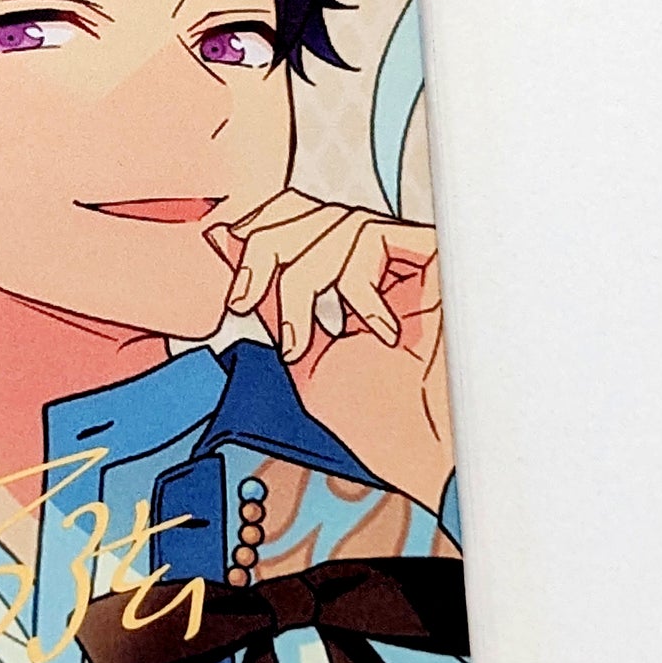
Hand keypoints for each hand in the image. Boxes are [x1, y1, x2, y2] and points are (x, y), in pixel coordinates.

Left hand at [206, 193, 453, 512]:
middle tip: (245, 302)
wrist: (424, 454)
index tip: (228, 265)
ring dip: (301, 281)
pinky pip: (373, 238)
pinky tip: (372, 332)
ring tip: (304, 340)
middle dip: (265, 249)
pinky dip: (354, 285)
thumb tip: (225, 240)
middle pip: (312, 209)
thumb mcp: (302, 354)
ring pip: (336, 223)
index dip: (259, 225)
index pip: (298, 217)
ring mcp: (407, 259)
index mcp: (347, 278)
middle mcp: (378, 262)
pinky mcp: (436, 260)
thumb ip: (270, 298)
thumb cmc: (378, 419)